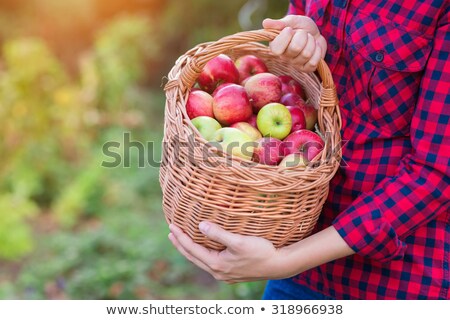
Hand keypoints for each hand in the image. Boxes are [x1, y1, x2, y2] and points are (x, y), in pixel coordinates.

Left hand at [168, 222, 294, 282]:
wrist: (278, 265)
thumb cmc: (261, 252)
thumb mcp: (239, 241)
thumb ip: (218, 234)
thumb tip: (200, 225)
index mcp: (217, 264)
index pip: (192, 249)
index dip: (181, 237)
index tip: (172, 225)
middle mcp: (218, 272)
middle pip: (193, 257)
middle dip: (181, 244)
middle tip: (171, 232)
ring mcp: (224, 274)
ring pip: (200, 261)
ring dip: (190, 249)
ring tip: (182, 240)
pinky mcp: (231, 273)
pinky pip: (209, 262)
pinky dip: (201, 253)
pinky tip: (203, 248)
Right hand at [263, 15, 326, 71]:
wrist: (315, 33)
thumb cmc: (301, 26)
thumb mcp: (291, 21)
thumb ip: (280, 23)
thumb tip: (265, 23)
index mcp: (275, 46)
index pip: (277, 48)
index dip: (286, 36)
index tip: (290, 29)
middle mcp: (283, 57)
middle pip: (295, 48)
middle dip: (303, 36)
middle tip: (303, 34)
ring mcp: (295, 64)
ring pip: (306, 54)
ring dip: (312, 42)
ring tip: (309, 39)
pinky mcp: (306, 68)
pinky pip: (313, 62)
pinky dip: (317, 51)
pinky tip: (315, 48)